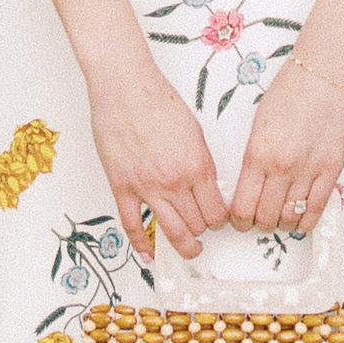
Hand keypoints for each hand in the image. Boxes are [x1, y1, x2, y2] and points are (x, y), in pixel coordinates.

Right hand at [86, 52, 228, 264]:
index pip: (217, 211)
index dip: (220, 219)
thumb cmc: (158, 101)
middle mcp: (175, 181)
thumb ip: (202, 163)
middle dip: (203, 230)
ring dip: (184, 246)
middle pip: (197, 224)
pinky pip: (133, 224)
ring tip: (190, 250)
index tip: (219, 219)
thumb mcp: (195, 132)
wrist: (125, 88)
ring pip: (172, 231)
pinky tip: (149, 254)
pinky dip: (142, 244)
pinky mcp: (122, 186)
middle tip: (204, 229)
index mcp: (198, 166)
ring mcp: (147, 187)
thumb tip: (206, 186)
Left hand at [229, 52, 343, 239]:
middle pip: (265, 217)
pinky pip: (317, 209)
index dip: (239, 221)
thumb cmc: (289, 91)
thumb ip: (254, 158)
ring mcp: (308, 169)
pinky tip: (301, 221)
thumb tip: (250, 187)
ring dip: (282, 223)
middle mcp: (281, 167)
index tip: (240, 220)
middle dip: (259, 223)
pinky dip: (307, 221)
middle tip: (260, 219)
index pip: (242, 207)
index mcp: (257, 154)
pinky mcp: (331, 168)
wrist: (321, 72)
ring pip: (290, 217)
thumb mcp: (258, 125)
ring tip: (281, 217)